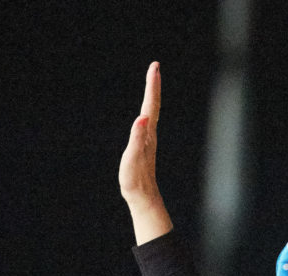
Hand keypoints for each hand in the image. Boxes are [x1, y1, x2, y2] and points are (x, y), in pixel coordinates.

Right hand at [118, 60, 173, 243]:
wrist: (143, 197)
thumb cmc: (136, 179)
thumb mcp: (133, 158)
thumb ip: (137, 138)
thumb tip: (142, 118)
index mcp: (147, 133)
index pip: (151, 105)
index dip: (152, 86)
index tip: (154, 67)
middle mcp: (150, 133)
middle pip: (153, 104)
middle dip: (153, 84)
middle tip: (154, 66)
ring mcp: (148, 139)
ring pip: (152, 111)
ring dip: (152, 94)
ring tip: (152, 79)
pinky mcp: (144, 145)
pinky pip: (147, 121)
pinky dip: (147, 108)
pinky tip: (146, 108)